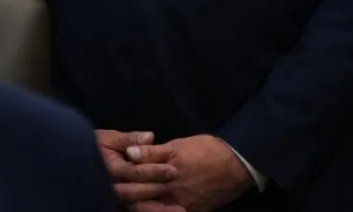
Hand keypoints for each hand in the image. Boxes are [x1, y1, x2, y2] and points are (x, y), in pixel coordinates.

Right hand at [95, 130, 179, 207]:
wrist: (79, 159)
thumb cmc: (97, 146)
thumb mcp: (110, 138)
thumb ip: (129, 139)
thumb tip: (150, 137)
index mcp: (109, 169)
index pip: (132, 173)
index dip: (152, 171)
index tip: (172, 170)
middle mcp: (110, 187)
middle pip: (133, 193)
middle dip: (155, 189)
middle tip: (175, 186)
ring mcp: (115, 198)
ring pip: (136, 207)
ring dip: (157, 209)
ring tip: (180, 210)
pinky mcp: (121, 204)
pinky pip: (138, 210)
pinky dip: (153, 211)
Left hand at [126, 135, 254, 211]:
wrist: (236, 165)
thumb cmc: (204, 151)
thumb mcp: (175, 147)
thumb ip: (150, 153)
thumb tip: (128, 153)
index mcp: (162, 177)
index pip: (134, 186)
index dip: (122, 182)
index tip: (115, 178)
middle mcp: (170, 196)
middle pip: (141, 203)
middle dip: (130, 197)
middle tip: (122, 190)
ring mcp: (182, 207)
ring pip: (155, 210)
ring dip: (146, 205)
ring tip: (138, 198)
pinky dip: (162, 210)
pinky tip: (156, 205)